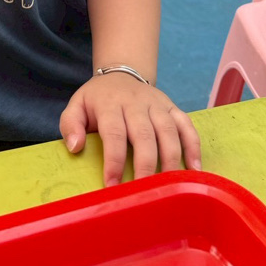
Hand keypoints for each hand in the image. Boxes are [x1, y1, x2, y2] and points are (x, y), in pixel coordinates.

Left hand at [60, 72, 200, 186]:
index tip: (112, 186)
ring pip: (168, 131)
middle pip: (144, 135)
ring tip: (170, 187)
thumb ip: (70, 124)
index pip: (114, 133)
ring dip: (171, 160)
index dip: (114, 161)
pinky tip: (194, 169)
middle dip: (145, 166)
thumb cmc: (98, 99)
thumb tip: (75, 146)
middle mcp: (136, 103)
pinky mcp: (172, 107)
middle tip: (144, 193)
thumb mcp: (77, 105)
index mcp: (110, 104)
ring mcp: (157, 104)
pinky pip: (186, 125)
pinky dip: (193, 146)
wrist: (121, 72)